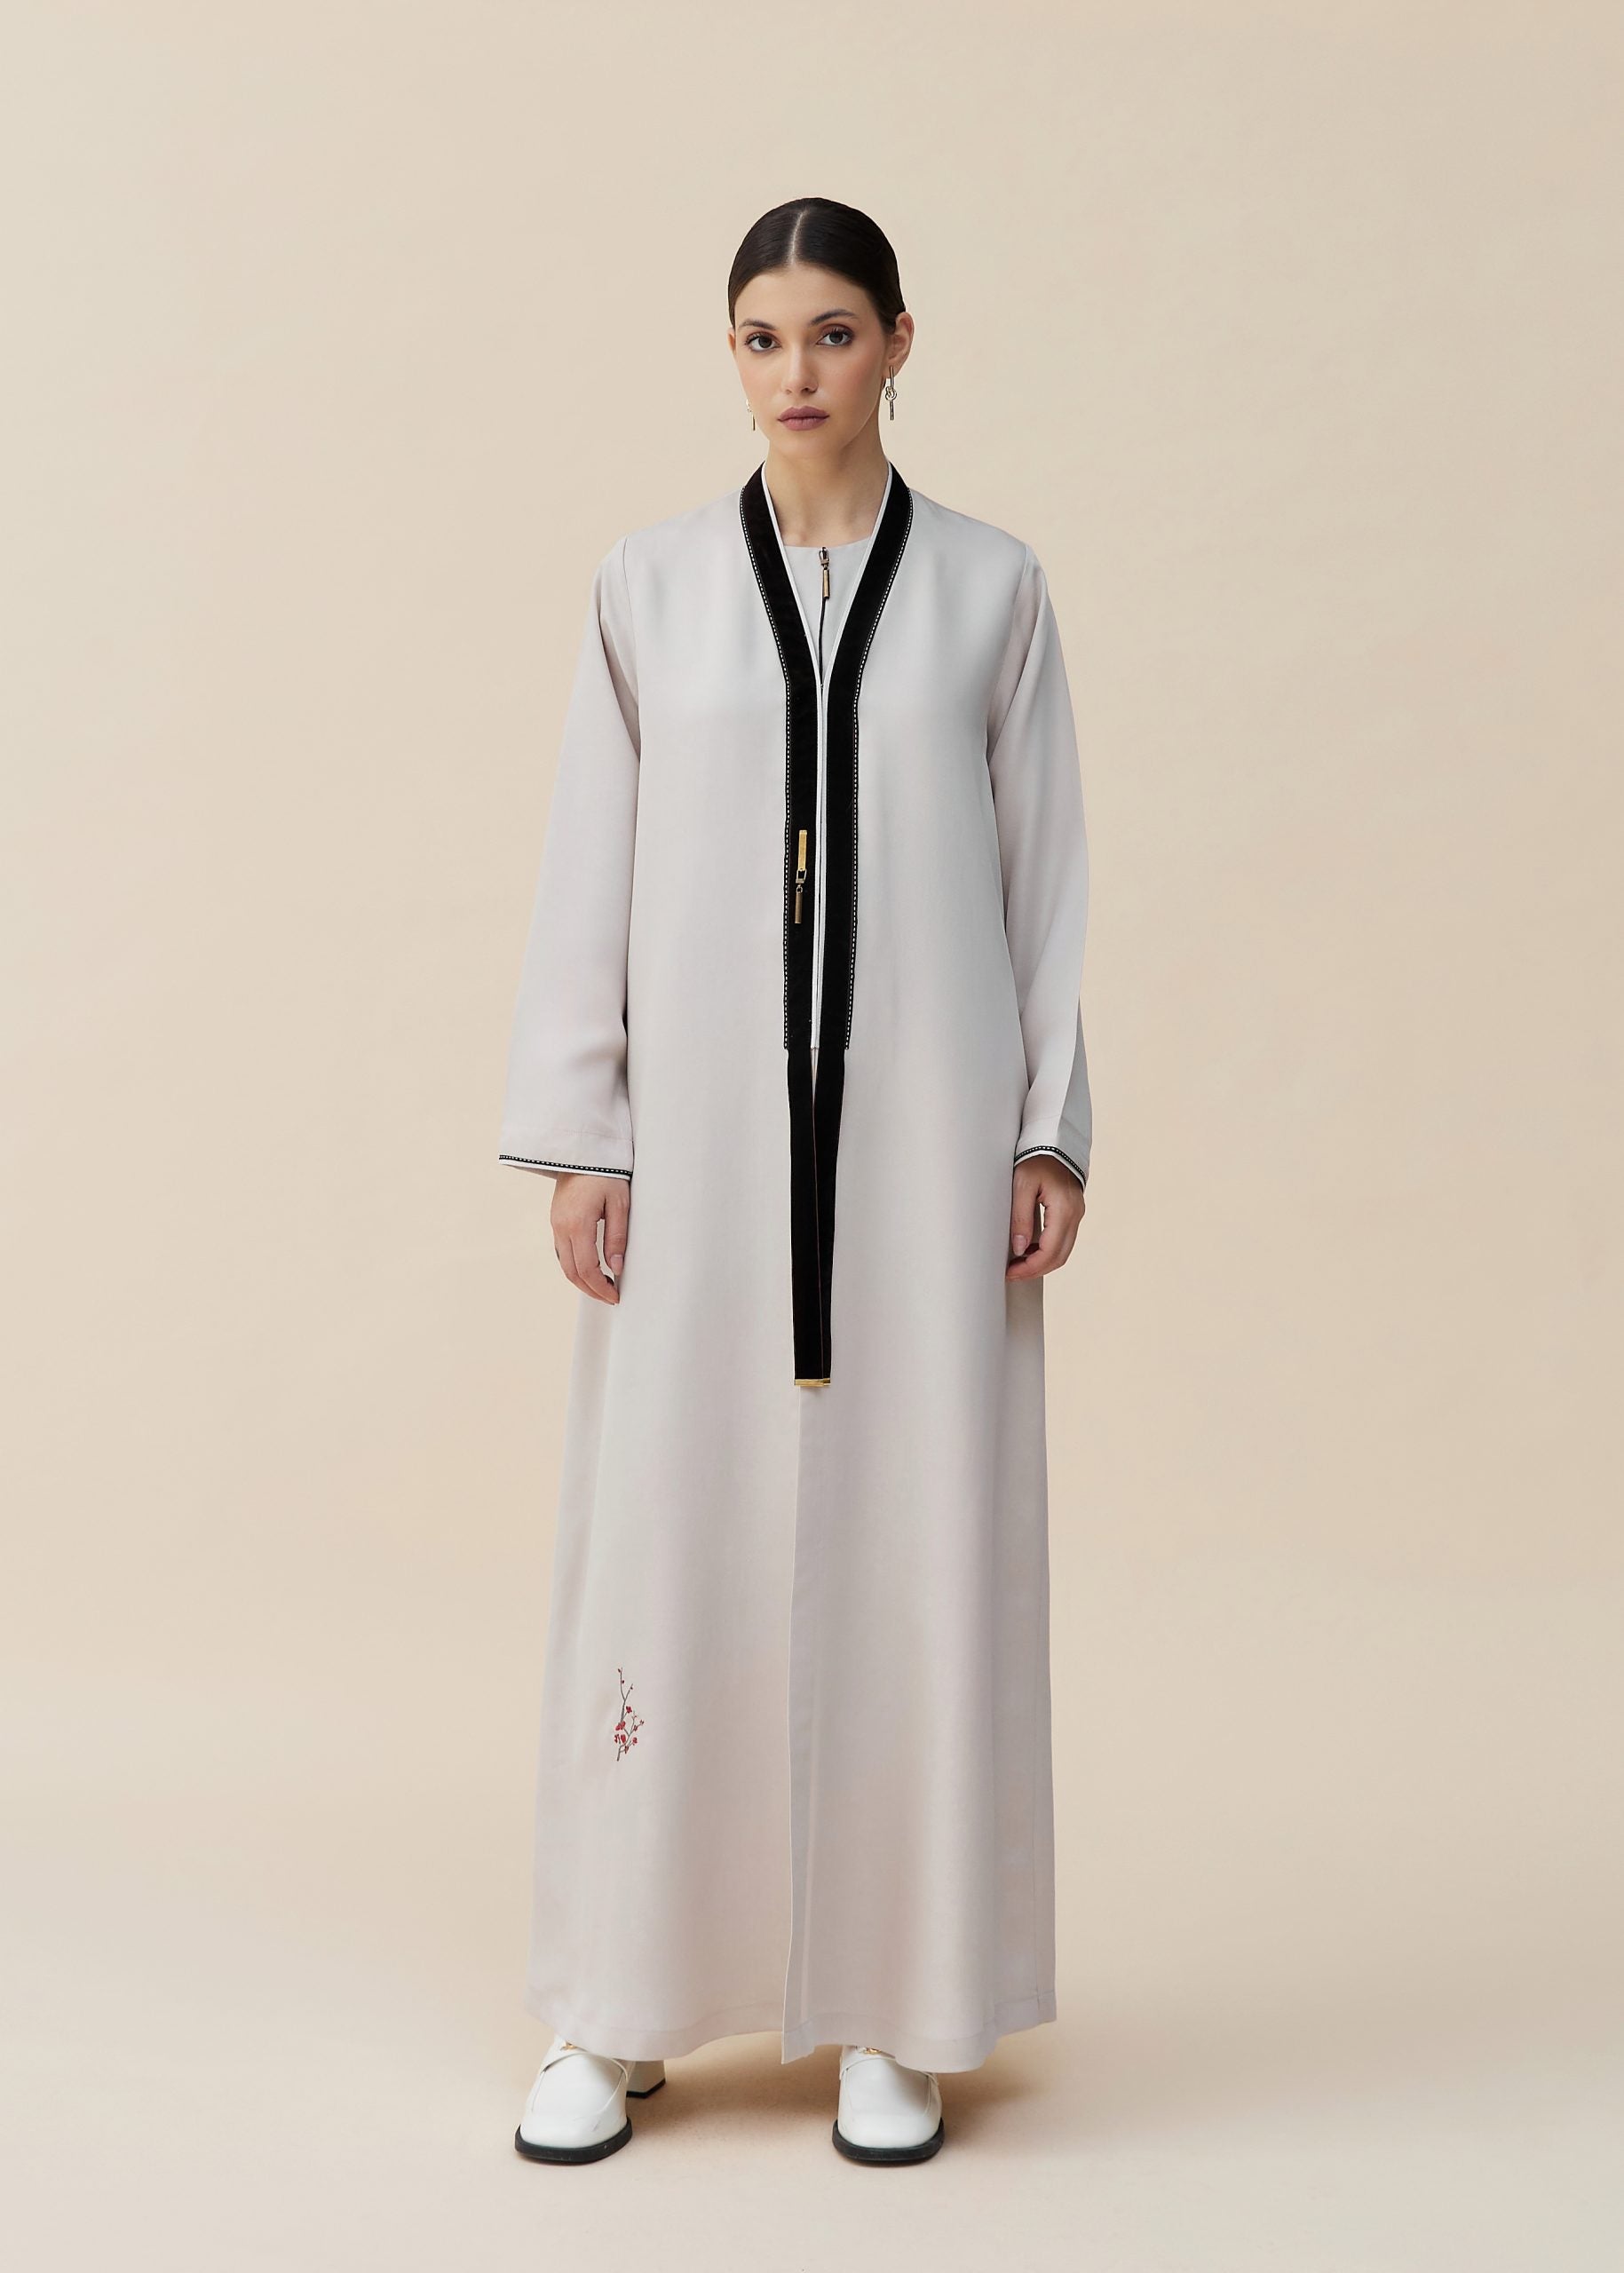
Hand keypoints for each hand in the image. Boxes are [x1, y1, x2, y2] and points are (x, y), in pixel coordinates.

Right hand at [550, 1173, 629, 1303]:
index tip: (616, 1296)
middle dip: (591, 1290)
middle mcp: (562, 1227)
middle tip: (611, 1297)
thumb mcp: (620, 1204)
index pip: (587, 1269)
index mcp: (578, 1224)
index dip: (601, 1288)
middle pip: (571, 1272)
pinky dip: (574, 1266)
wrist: (582, 1150)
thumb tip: (617, 1268)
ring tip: (603, 1286)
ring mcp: (556, 1224)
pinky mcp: (556, 1220)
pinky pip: (562, 1252)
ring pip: (564, 1264)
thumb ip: (617, 1238)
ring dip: (582, 1280)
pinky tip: (590, 1269)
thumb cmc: (606, 1173)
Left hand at [1006, 1157, 1084, 1279]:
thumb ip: (1020, 1218)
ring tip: (1018, 1264)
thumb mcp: (1021, 1185)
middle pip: (1059, 1257)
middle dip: (1036, 1270)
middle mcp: (1075, 1214)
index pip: (1049, 1252)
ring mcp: (1077, 1214)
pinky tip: (1030, 1251)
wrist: (1053, 1140)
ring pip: (1063, 1251)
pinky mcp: (1073, 1212)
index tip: (1011, 1272)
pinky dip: (1048, 1251)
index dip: (1030, 1268)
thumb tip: (1020, 1248)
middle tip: (1013, 1274)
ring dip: (1042, 1262)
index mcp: (1064, 1209)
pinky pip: (1063, 1240)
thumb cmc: (1036, 1157)